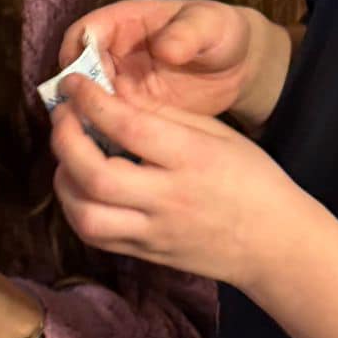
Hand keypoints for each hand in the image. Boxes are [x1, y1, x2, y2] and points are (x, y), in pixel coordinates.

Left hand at [50, 74, 306, 288]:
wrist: (274, 245)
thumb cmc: (252, 179)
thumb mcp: (218, 134)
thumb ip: (164, 115)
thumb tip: (113, 92)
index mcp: (192, 158)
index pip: (128, 128)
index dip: (91, 101)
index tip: (74, 83)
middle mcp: (169, 198)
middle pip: (96, 175)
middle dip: (65, 140)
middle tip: (62, 116)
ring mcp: (155, 232)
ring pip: (86, 215)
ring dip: (64, 179)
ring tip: (68, 154)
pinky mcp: (147, 254)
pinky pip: (96, 236)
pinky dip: (76, 208)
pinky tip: (81, 186)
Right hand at [58, 0, 288, 127]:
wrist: (240, 66)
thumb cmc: (221, 32)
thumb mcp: (208, 25)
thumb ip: (186, 34)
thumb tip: (164, 49)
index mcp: (122, 22)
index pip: (81, 35)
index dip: (75, 57)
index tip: (83, 81)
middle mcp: (112, 55)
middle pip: (76, 74)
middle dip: (76, 97)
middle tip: (90, 120)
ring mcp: (120, 86)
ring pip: (87, 104)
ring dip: (88, 122)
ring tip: (103, 142)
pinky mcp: (132, 113)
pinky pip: (108, 126)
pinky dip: (107, 138)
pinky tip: (120, 155)